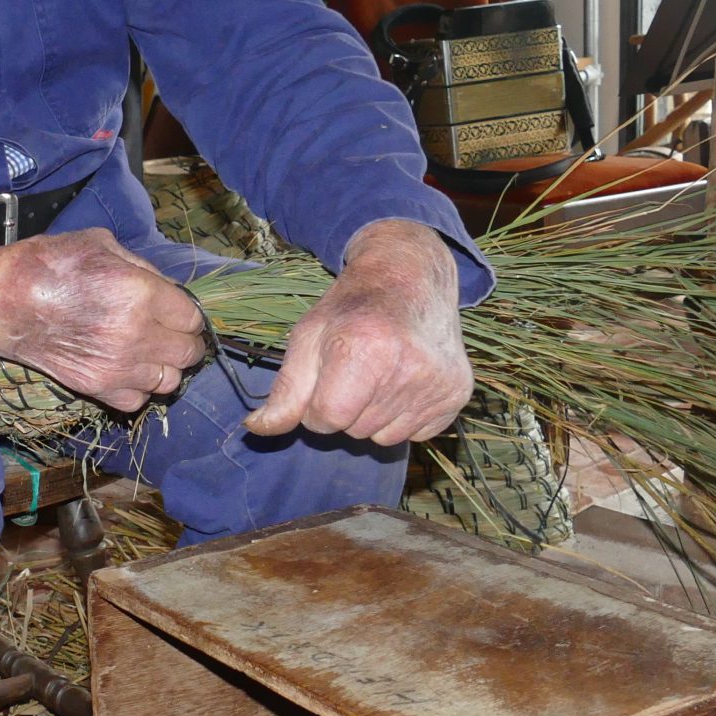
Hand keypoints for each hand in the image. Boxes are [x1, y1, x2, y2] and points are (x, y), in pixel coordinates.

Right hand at [0, 229, 207, 411]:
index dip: (187, 313)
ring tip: (150, 352)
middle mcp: (136, 334)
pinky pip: (139, 400)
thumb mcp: (100, 245)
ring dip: (165, 366)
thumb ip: (141, 268)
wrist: (3, 302)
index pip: (192, 317)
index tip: (177, 311)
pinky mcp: (97, 388)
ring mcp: (118, 366)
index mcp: (140, 293)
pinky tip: (127, 369)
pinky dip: (138, 387)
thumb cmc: (49, 264)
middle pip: (189, 352)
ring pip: (170, 380)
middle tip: (170, 331)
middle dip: (184, 340)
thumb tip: (166, 288)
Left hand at [244, 218, 473, 445]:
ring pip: (385, 438)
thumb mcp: (308, 336)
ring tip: (382, 372)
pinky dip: (405, 416)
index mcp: (363, 349)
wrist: (412, 277)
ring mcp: (438, 383)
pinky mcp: (458, 393)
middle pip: (355, 431)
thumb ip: (286, 389)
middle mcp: (408, 368)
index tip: (327, 375)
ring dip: (374, 415)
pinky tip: (405, 380)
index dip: (317, 404)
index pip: (325, 420)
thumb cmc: (353, 306)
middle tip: (357, 368)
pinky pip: (417, 435)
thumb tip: (257, 429)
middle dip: (346, 409)